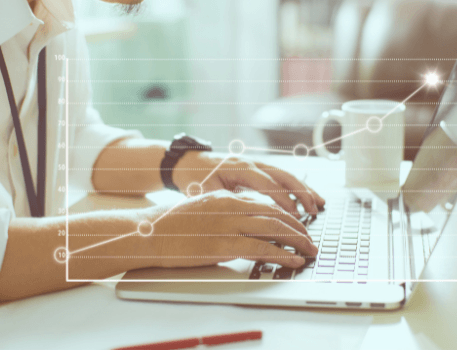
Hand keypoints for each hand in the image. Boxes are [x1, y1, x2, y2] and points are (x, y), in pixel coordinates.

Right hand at [144, 190, 317, 267]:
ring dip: (297, 240)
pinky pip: (261, 249)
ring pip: (274, 228)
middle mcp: (230, 206)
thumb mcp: (201, 208)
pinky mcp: (222, 245)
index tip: (298, 224)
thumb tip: (245, 220)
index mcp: (225, 196)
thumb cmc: (170, 224)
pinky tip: (294, 260)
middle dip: (298, 227)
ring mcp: (227, 225)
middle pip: (275, 213)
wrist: (146, 233)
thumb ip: (224, 211)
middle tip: (310, 238)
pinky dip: (282, 254)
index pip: (265, 202)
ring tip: (309, 250)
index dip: (286, 214)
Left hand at [172, 152, 325, 217]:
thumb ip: (222, 202)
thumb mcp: (203, 192)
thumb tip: (237, 217)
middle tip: (313, 211)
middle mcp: (251, 163)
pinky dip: (297, 187)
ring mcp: (257, 163)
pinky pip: (282, 176)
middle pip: (283, 175)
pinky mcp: (259, 168)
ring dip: (304, 189)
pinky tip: (309, 197)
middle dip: (301, 193)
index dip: (281, 200)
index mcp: (238, 168)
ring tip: (319, 204)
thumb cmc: (194, 178)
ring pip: (287, 174)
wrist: (189, 162)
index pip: (266, 183)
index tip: (293, 215)